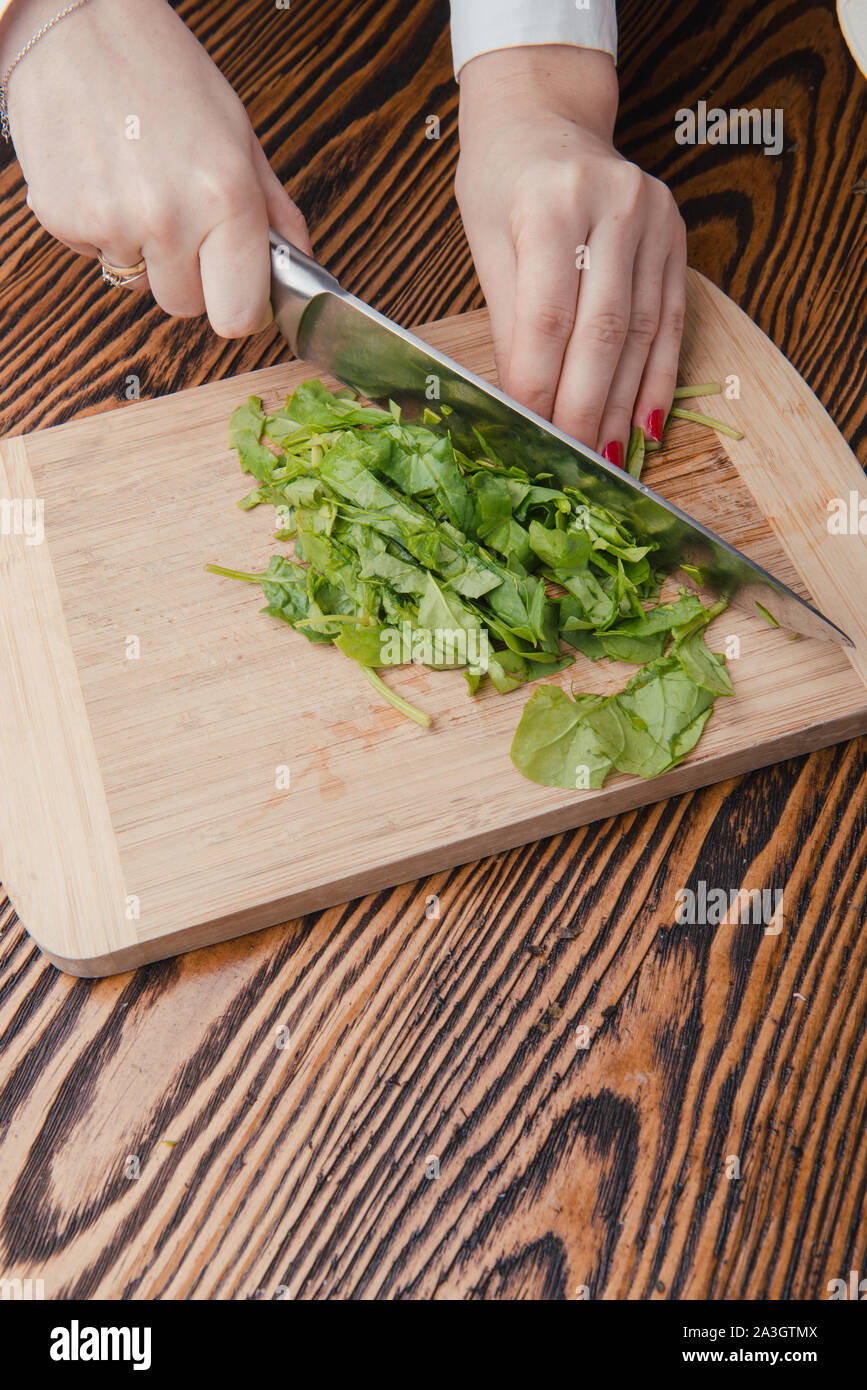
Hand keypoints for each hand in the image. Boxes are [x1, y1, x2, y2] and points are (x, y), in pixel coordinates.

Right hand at [0, 0, 310, 334]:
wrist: (74, 21)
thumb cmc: (160, 69)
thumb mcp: (238, 134)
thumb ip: (273, 209)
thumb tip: (301, 263)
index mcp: (225, 197)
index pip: (239, 317)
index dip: (238, 307)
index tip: (235, 290)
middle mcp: (169, 218)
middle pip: (187, 307)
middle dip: (189, 275)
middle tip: (182, 216)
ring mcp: (111, 223)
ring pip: (139, 283)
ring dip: (143, 250)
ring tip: (138, 183)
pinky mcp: (62, 219)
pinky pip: (94, 256)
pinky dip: (100, 228)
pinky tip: (104, 176)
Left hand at [455, 46, 686, 463]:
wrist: (544, 118)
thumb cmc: (503, 183)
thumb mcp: (487, 244)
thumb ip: (511, 323)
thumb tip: (524, 404)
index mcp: (551, 203)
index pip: (548, 316)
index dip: (540, 384)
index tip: (531, 433)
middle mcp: (612, 205)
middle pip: (602, 329)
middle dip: (585, 405)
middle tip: (572, 460)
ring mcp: (653, 218)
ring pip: (641, 331)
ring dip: (623, 402)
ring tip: (606, 455)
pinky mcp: (676, 235)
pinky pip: (670, 320)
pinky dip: (658, 378)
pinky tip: (646, 422)